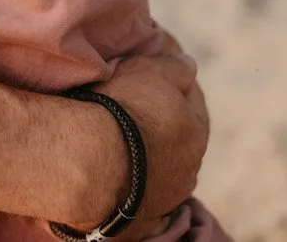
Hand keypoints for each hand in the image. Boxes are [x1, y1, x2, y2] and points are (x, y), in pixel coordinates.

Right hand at [91, 46, 207, 229]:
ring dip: (147, 156)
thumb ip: (176, 68)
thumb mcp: (152, 71)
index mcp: (197, 135)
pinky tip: (115, 173)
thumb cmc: (124, 110)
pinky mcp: (138, 219)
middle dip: (162, 125)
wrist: (90, 161)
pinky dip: (130, 182)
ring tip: (120, 143)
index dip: (176, 86)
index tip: (157, 77)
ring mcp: (164, 198)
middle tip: (135, 109)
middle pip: (177, 140)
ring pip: (159, 170)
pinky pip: (138, 194)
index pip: (193, 104)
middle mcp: (187, 172)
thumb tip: (189, 66)